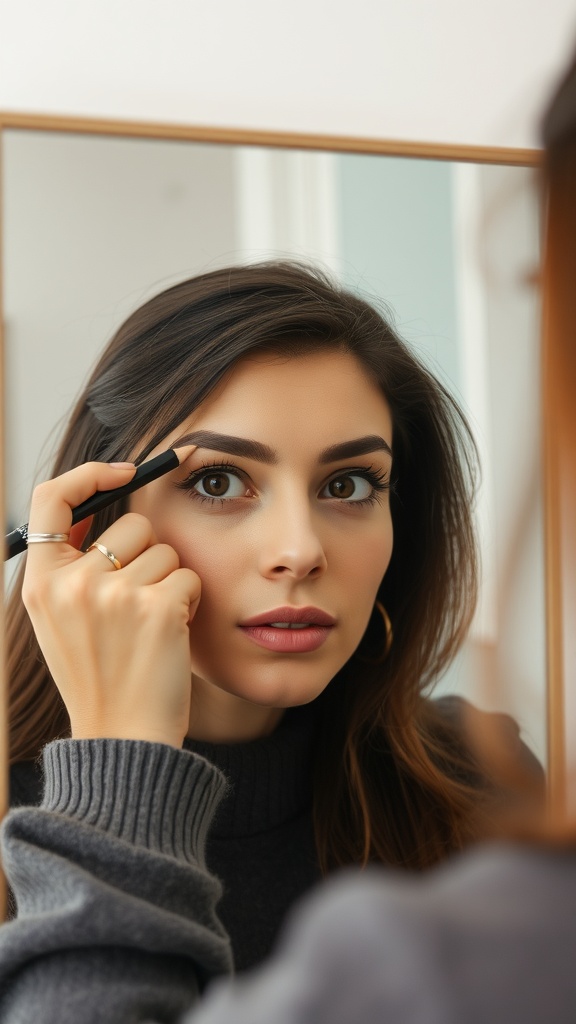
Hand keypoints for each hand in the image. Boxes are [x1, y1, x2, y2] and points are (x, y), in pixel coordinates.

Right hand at [22, 462, 200, 747]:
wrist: (123, 738)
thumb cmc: (100, 677)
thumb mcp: (60, 620)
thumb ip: (72, 565)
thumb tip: (102, 500)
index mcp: (40, 583)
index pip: (52, 497)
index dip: (90, 474)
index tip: (125, 472)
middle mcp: (72, 583)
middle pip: (132, 524)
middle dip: (147, 555)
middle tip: (137, 605)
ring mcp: (114, 594)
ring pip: (166, 551)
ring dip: (169, 581)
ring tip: (150, 627)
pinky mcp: (156, 607)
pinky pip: (189, 577)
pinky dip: (189, 602)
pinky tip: (168, 637)